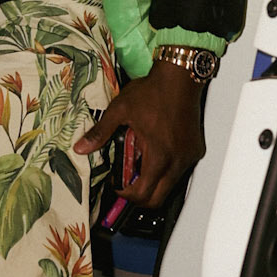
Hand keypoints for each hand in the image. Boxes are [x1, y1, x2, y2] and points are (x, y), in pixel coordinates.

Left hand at [74, 61, 206, 211]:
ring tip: (140, 164)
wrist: (180, 77)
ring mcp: (188, 156)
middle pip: (159, 198)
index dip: (127, 195)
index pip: (143, 193)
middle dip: (141, 196)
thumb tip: (81, 148)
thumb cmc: (152, 91)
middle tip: (127, 183)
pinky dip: (167, 169)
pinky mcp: (195, 149)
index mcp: (158, 155)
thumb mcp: (120, 110)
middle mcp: (177, 161)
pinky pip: (181, 170)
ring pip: (171, 185)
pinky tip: (156, 152)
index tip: (118, 186)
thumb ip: (100, 132)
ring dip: (154, 182)